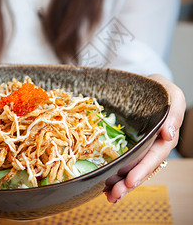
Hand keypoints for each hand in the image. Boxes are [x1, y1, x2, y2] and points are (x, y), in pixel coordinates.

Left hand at [106, 74, 185, 202]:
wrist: (142, 84)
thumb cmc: (158, 88)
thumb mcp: (172, 94)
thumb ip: (175, 112)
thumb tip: (169, 134)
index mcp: (163, 136)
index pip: (155, 156)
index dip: (143, 169)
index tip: (130, 180)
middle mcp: (151, 144)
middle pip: (141, 167)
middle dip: (129, 182)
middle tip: (115, 194)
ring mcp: (138, 145)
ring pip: (131, 167)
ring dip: (121, 184)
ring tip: (109, 196)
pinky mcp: (126, 143)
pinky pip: (121, 159)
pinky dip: (114, 173)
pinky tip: (104, 185)